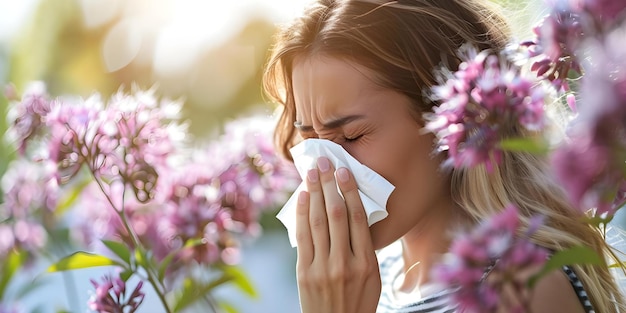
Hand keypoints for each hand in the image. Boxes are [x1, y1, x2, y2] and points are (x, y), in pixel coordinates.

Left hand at [295, 157, 380, 312]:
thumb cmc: (358, 300)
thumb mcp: (373, 276)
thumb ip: (364, 247)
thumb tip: (353, 211)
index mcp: (367, 263)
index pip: (358, 217)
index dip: (350, 190)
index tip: (344, 170)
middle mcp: (345, 263)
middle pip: (336, 214)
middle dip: (329, 184)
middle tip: (324, 162)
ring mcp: (322, 268)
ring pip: (318, 222)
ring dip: (314, 193)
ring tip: (311, 172)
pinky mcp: (304, 273)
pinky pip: (303, 237)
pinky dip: (302, 214)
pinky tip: (302, 197)